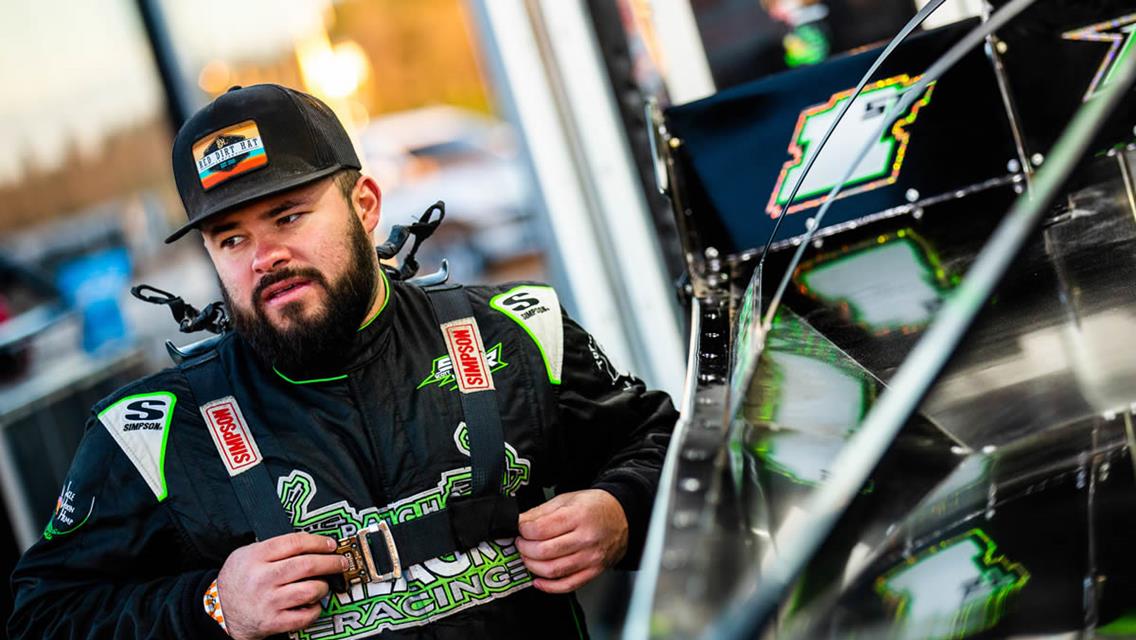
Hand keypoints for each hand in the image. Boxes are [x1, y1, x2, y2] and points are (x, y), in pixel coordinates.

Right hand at [216, 532, 346, 639]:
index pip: (295, 543)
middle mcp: (263, 578)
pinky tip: (314, 604)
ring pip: (310, 590)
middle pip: (307, 565)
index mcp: (256, 556)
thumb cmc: (237, 580)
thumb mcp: (246, 554)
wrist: (218, 611)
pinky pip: (304, 615)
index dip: (318, 542)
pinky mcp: (273, 622)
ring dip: (323, 586)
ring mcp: (268, 601)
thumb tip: (310, 543)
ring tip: (324, 585)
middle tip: (341, 562)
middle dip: (331, 562)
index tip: (331, 544)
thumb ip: (273, 547)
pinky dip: (315, 609)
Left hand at [516, 489, 627, 592]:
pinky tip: (538, 580)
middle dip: (524, 549)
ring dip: (533, 566)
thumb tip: (520, 522)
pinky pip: (568, 585)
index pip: (540, 529)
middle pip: (544, 551)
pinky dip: (549, 586)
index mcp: (578, 516)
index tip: (520, 529)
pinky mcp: (594, 571)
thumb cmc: (595, 507)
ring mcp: (591, 558)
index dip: (523, 530)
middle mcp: (586, 538)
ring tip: (528, 557)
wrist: (623, 517)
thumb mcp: (567, 499)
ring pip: (553, 570)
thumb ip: (541, 511)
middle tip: (521, 543)